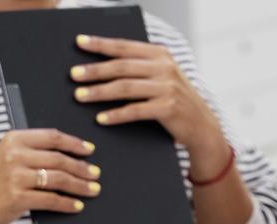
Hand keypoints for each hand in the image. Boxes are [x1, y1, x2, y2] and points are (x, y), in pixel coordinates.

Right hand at [0, 130, 98, 223]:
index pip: (51, 137)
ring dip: (80, 186)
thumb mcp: (7, 157)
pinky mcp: (18, 197)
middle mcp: (14, 155)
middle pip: (59, 159)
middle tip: (96, 174)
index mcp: (13, 139)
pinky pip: (51, 199)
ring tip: (93, 190)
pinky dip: (67, 203)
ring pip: (58, 179)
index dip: (74, 143)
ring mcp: (15, 176)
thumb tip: (68, 157)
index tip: (90, 150)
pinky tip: (77, 206)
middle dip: (81, 168)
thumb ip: (31, 152)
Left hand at [71, 34, 227, 179]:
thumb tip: (103, 66)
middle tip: (73, 75)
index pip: (125, 47)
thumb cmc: (176, 101)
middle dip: (94, 70)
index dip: (101, 44)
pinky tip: (101, 118)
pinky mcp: (168, 109)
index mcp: (161, 55)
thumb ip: (141, 68)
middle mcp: (165, 68)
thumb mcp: (163, 78)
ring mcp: (168, 88)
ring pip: (125, 87)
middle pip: (121, 66)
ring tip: (80, 96)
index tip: (79, 43)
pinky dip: (116, 115)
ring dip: (99, 92)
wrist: (203, 126)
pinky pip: (135, 110)